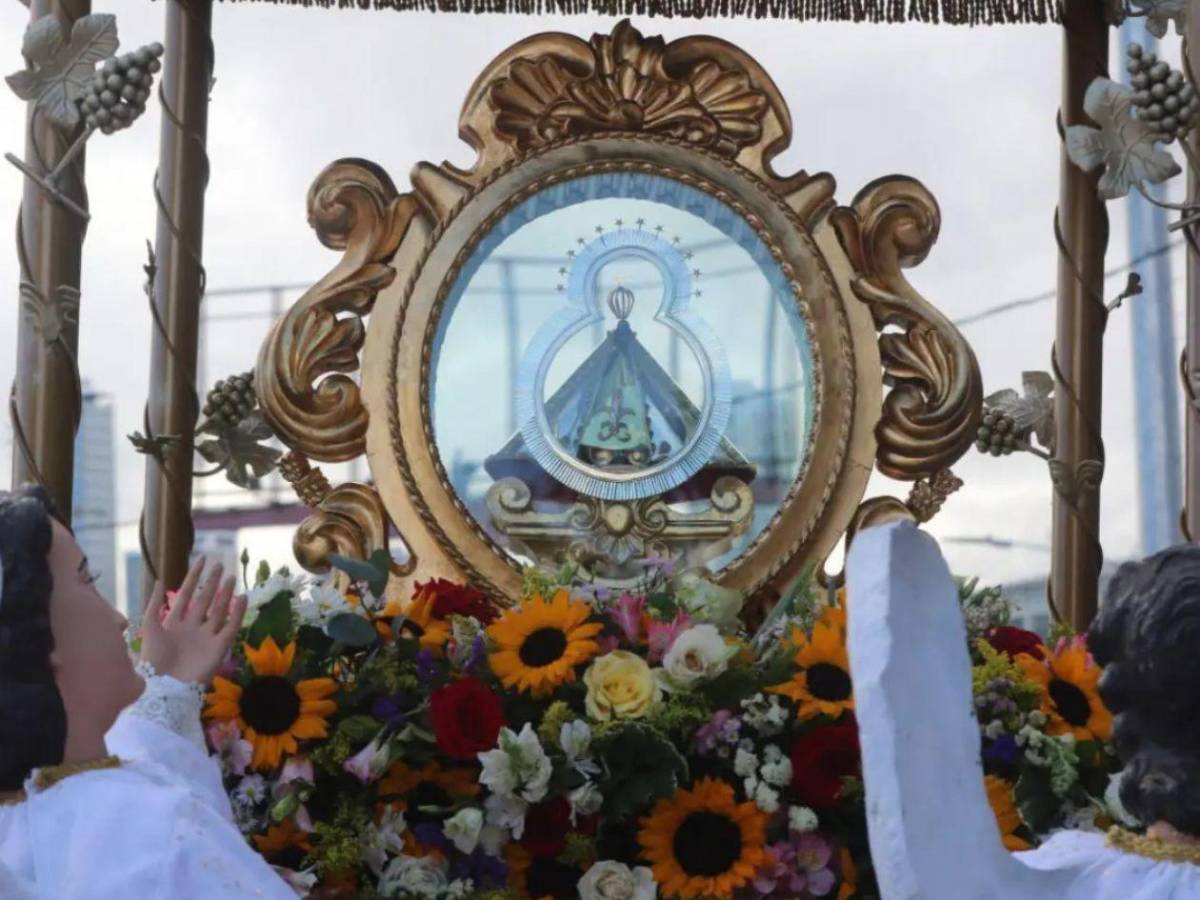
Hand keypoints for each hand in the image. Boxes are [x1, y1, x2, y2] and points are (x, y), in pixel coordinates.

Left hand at [140, 556, 246, 684]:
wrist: (165, 687)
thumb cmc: (154, 659)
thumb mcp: (150, 627)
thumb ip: (154, 604)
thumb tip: (160, 579)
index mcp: (175, 622)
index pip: (187, 594)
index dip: (194, 576)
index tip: (202, 559)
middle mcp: (192, 627)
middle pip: (205, 600)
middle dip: (212, 583)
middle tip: (220, 565)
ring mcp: (206, 637)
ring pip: (219, 611)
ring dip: (225, 595)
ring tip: (230, 578)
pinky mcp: (219, 647)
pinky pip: (231, 627)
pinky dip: (238, 613)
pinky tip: (242, 598)